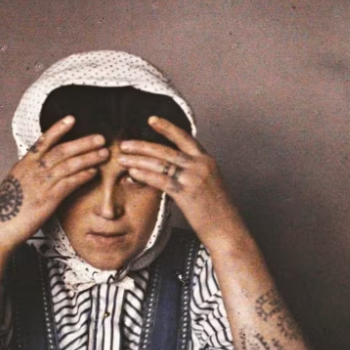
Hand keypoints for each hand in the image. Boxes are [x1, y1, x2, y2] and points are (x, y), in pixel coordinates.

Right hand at [0, 116, 107, 249]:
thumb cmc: (7, 210)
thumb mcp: (16, 185)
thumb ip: (29, 174)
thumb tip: (42, 169)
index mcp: (23, 164)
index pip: (43, 141)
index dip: (58, 129)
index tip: (72, 119)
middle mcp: (32, 170)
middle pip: (61, 150)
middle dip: (83, 143)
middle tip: (101, 138)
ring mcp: (40, 184)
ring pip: (68, 165)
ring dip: (88, 158)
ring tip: (104, 154)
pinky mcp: (47, 199)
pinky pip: (69, 183)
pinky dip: (83, 176)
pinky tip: (94, 172)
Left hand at [117, 117, 243, 247]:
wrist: (227, 230)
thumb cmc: (217, 212)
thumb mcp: (209, 184)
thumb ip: (194, 172)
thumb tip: (174, 169)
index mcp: (207, 160)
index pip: (184, 137)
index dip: (167, 127)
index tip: (151, 119)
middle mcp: (201, 165)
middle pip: (166, 149)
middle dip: (142, 145)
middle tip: (125, 144)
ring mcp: (194, 178)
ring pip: (160, 164)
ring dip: (138, 160)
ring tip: (122, 159)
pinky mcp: (186, 193)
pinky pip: (160, 180)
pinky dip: (144, 174)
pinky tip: (132, 172)